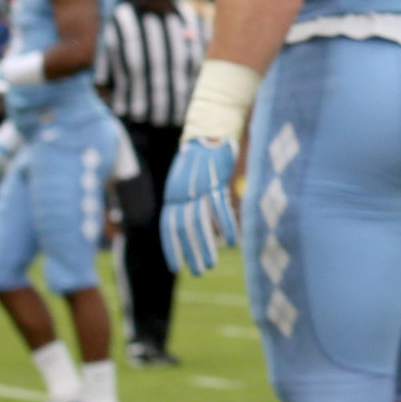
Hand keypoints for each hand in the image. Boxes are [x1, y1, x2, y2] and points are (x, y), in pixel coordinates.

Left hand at [160, 137, 239, 275]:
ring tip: (210, 265)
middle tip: (198, 272)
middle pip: (184, 228)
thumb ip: (194, 204)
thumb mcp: (190, 181)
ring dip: (205, 246)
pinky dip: (226, 225)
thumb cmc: (202, 157)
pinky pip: (220, 207)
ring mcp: (198, 187)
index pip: (168, 227)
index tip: (175, 268)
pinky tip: (231, 241)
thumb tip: (211, 230)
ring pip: (200, 222)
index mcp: (173, 194)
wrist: (210, 129)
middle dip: (190, 252)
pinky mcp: (215, 180)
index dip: (171, 248)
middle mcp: (181, 193)